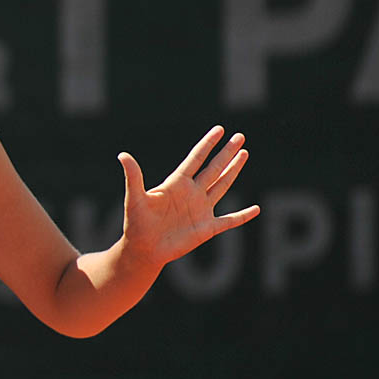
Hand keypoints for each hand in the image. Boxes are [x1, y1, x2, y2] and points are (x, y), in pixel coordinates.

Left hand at [119, 126, 259, 266]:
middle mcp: (191, 193)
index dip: (207, 144)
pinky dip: (243, 216)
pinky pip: (229, 220)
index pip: (195, 159)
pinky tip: (256, 209)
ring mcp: (201, 209)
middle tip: (240, 136)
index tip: (219, 130)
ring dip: (233, 171)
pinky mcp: (207, 228)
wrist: (143, 249)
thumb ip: (133, 177)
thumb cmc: (136, 223)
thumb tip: (122, 154)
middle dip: (226, 153)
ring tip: (244, 154)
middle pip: (213, 168)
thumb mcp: (134, 198)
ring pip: (222, 186)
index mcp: (176, 184)